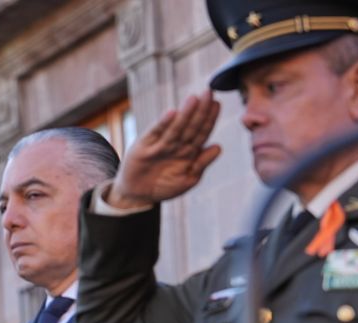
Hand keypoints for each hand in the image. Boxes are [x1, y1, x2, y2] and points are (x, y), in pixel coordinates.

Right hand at [107, 91, 222, 208]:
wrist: (139, 195)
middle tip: (209, 92)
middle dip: (200, 110)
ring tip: (194, 99)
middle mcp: (176, 144)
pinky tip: (171, 113)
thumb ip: (201, 164)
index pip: (202, 132)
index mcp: (189, 151)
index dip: (210, 119)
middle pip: (191, 126)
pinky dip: (163, 123)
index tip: (217, 104)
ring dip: (185, 113)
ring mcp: (160, 144)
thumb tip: (218, 147)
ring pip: (176, 127)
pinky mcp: (144, 146)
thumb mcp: (188, 179)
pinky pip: (155, 133)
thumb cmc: (165, 186)